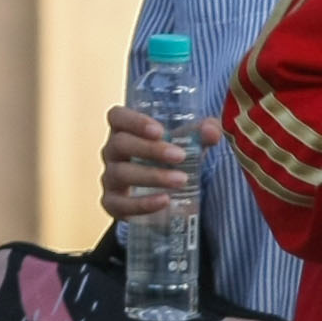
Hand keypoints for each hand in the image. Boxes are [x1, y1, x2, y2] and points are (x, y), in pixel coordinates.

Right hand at [101, 105, 216, 220]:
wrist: (163, 196)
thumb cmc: (169, 159)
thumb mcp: (187, 144)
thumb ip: (201, 134)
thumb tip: (211, 130)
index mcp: (126, 130)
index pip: (117, 117)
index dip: (134, 121)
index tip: (160, 130)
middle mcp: (112, 151)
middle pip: (120, 143)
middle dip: (150, 149)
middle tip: (180, 156)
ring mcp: (110, 177)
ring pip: (121, 173)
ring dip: (152, 176)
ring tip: (181, 180)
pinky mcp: (112, 203)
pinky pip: (120, 204)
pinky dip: (142, 203)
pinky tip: (164, 201)